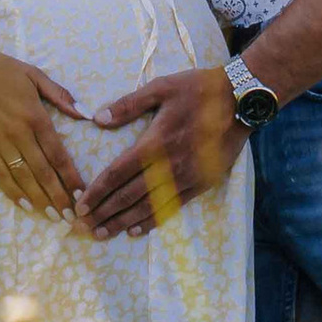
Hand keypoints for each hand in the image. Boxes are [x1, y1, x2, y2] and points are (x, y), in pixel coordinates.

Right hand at [0, 38, 87, 223]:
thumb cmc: (1, 70)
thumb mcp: (34, 75)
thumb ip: (60, 95)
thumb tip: (84, 114)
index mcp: (35, 116)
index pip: (58, 154)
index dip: (71, 176)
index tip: (82, 193)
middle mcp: (19, 133)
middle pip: (43, 172)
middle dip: (58, 197)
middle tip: (71, 217)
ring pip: (23, 177)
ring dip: (39, 200)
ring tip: (52, 217)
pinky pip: (0, 175)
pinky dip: (12, 192)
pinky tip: (24, 206)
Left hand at [80, 66, 243, 239]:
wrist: (241, 101)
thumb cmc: (199, 90)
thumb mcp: (162, 88)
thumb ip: (128, 105)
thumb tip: (98, 118)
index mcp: (154, 142)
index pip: (117, 173)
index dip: (97, 192)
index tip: (80, 205)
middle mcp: (167, 165)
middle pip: (128, 196)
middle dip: (104, 213)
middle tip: (84, 227)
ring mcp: (185, 178)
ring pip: (148, 206)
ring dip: (123, 222)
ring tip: (104, 234)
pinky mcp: (201, 184)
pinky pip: (172, 207)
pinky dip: (152, 220)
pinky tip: (136, 230)